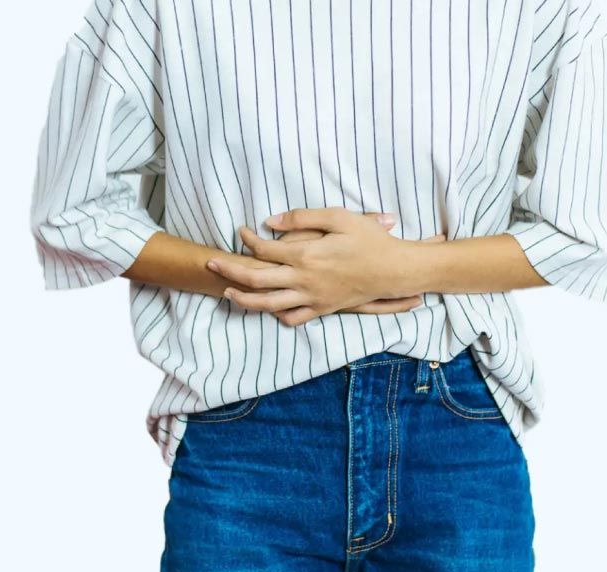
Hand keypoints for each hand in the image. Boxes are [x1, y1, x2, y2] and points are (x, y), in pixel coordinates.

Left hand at [206, 207, 440, 325]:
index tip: (240, 230)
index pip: (265, 249)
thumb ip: (302, 218)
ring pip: (268, 304)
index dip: (247, 240)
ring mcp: (313, 298)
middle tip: (210, 263)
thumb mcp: (339, 217)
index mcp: (306, 255)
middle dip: (229, 270)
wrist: (396, 271)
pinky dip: (277, 316)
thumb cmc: (370, 240)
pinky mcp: (323, 309)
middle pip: (256, 279)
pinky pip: (294, 318)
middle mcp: (304, 280)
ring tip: (227, 294)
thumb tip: (270, 222)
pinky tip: (268, 309)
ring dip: (244, 300)